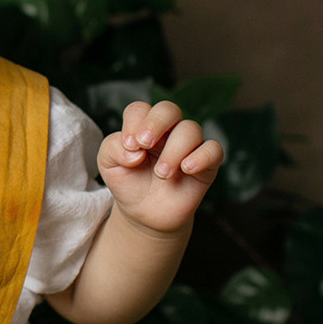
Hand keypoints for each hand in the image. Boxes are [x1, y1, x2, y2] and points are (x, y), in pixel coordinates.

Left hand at [97, 100, 222, 234]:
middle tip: (144, 144)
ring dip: (173, 150)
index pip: (140, 109)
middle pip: (168, 109)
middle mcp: (167, 131)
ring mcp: (188, 146)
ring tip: (161, 174)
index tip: (128, 145)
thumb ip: (112, 149)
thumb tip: (134, 151)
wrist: (143, 214)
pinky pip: (214, 149)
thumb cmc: (128, 182)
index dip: (133, 122)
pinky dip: (202, 156)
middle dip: (155, 123)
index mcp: (142, 126)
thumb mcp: (108, 165)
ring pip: (190, 129)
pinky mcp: (206, 164)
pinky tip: (187, 168)